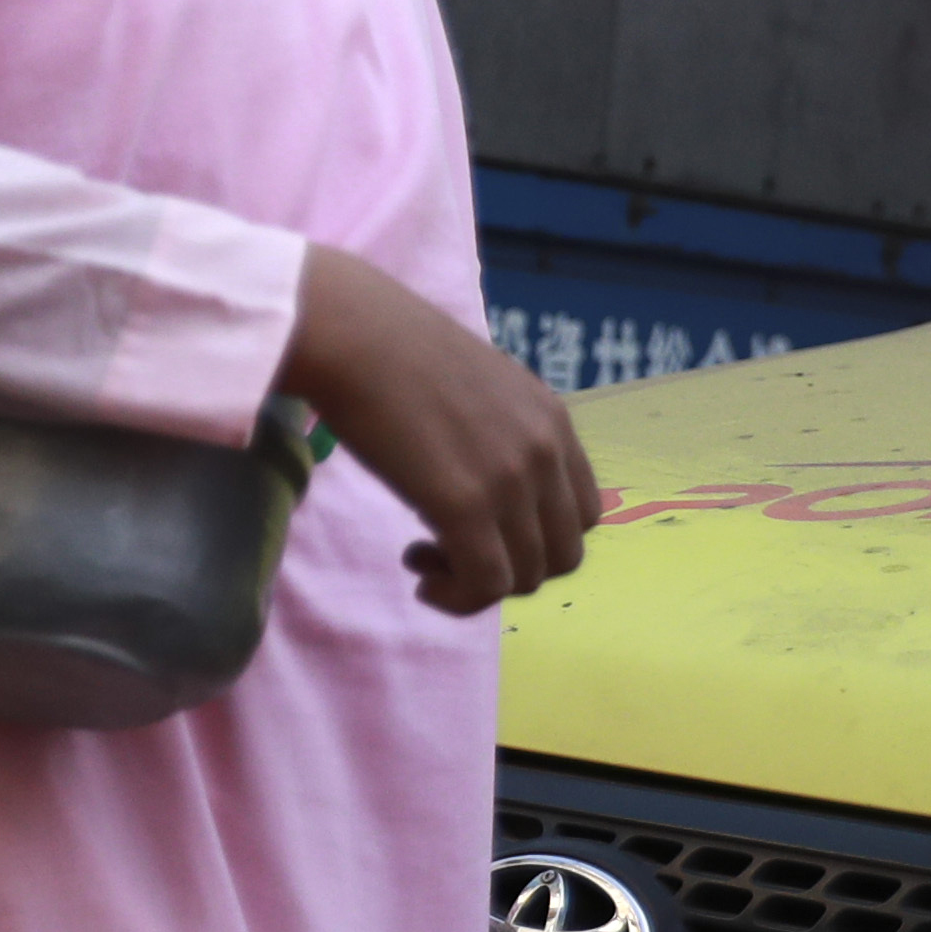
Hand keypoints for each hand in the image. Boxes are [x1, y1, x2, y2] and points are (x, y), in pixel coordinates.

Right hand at [277, 243, 595, 614]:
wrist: (349, 332)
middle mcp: (545, 453)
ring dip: (477, 584)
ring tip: (424, 560)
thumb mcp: (471, 383)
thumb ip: (494, 426)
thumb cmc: (388, 347)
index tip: (478, 526)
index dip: (533, 535)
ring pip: (527, 577)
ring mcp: (510, 481)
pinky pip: (486, 585)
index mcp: (551, 420)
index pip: (580, 511)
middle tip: (448, 551)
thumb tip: (471, 465)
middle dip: (510, 568)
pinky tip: (419, 578)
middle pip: (563, 554)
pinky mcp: (465, 506)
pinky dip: (458, 599)